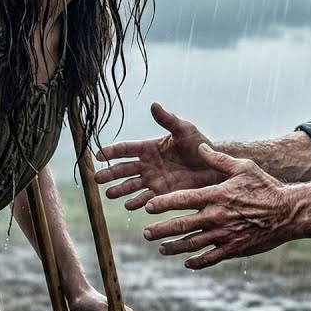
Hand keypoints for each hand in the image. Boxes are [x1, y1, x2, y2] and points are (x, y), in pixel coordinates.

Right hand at [95, 103, 225, 209]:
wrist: (214, 165)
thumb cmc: (199, 144)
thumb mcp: (184, 129)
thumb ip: (168, 120)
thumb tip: (154, 104)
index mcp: (149, 148)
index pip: (126, 149)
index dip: (111, 152)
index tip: (97, 155)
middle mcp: (147, 165)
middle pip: (123, 169)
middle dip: (109, 174)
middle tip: (97, 179)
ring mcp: (153, 180)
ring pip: (131, 186)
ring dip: (119, 190)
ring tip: (109, 194)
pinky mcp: (162, 193)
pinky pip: (146, 199)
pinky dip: (137, 202)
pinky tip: (130, 205)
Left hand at [143, 143, 293, 269]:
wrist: (288, 212)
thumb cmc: (266, 187)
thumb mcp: (243, 167)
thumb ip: (219, 159)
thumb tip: (200, 147)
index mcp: (217, 195)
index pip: (182, 200)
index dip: (162, 204)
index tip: (148, 207)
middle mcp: (217, 216)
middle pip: (182, 226)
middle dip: (161, 230)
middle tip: (146, 233)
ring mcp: (225, 235)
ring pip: (192, 244)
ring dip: (174, 247)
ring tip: (161, 248)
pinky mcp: (234, 249)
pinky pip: (210, 258)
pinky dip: (197, 261)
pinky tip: (187, 261)